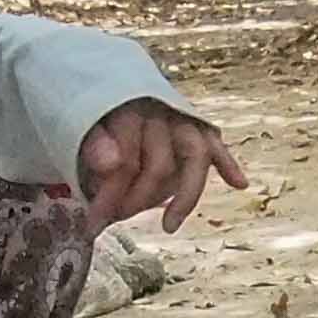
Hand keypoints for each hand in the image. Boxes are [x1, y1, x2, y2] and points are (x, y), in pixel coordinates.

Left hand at [75, 99, 249, 234]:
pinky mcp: (197, 127)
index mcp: (127, 107)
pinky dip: (228, 163)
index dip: (109, 196)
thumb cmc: (93, 125)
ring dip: (185, 195)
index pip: (125, 160)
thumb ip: (93, 148)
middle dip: (137, 201)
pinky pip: (215, 145)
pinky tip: (239, 184)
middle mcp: (160, 110)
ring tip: (170, 224)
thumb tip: (111, 164)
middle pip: (160, 165)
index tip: (93, 223)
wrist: (106, 92)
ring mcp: (182, 118)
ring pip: (195, 156)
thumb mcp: (78, 133)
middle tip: (116, 221)